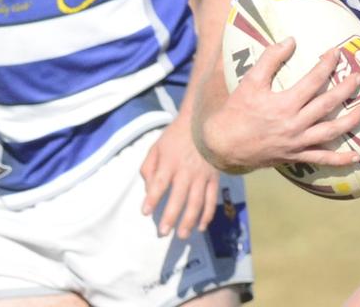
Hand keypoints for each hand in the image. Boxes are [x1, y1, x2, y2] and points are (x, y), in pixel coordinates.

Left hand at [140, 114, 219, 238]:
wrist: (202, 123)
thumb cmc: (176, 137)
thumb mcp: (156, 147)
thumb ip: (148, 168)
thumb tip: (148, 190)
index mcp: (170, 162)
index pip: (159, 184)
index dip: (152, 199)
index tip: (146, 212)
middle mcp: (186, 171)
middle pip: (178, 198)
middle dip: (170, 217)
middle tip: (162, 233)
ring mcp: (202, 176)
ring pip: (196, 202)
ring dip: (189, 221)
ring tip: (181, 235)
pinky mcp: (213, 178)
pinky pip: (211, 199)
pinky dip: (207, 214)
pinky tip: (201, 226)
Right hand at [200, 38, 359, 173]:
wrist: (224, 145)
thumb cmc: (237, 110)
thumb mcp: (250, 81)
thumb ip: (270, 58)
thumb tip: (291, 40)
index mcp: (284, 104)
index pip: (313, 80)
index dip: (327, 65)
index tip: (337, 53)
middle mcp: (294, 124)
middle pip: (327, 105)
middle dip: (346, 90)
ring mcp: (297, 143)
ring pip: (330, 132)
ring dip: (350, 122)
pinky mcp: (296, 156)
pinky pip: (321, 159)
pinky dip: (339, 160)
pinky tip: (355, 157)